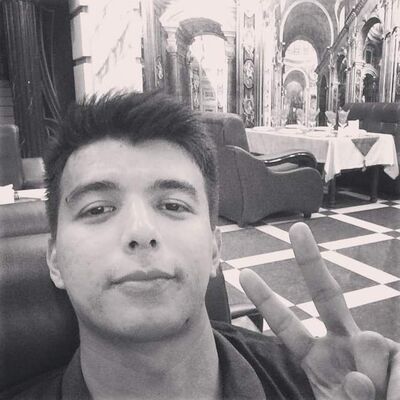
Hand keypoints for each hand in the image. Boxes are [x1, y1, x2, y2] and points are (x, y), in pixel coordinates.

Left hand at [239, 222, 399, 399]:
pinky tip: (394, 394)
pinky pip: (396, 361)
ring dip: (379, 382)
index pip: (287, 324)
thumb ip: (344, 397)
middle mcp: (342, 344)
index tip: (244, 273)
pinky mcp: (397, 354)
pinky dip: (397, 387)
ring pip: (371, 343)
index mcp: (316, 358)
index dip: (265, 299)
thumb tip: (359, 379)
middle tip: (296, 228)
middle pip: (327, 294)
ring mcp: (370, 347)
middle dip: (310, 260)